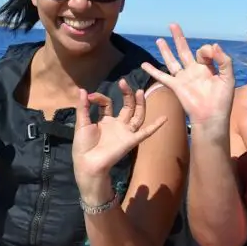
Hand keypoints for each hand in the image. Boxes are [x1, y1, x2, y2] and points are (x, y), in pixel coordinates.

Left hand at [72, 79, 165, 198]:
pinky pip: (146, 132)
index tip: (91, 96)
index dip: (100, 98)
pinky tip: (165, 118)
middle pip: (127, 107)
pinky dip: (156, 126)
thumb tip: (83, 90)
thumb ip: (83, 107)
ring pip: (138, 116)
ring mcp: (126, 132)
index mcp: (105, 121)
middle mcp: (117, 125)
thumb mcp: (81, 123)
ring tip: (140, 91)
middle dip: (126, 94)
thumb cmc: (83, 146)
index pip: (108, 104)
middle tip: (123, 82)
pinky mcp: (131, 140)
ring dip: (140, 104)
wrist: (88, 163)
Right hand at [140, 23, 234, 131]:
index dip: (207, 50)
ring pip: (172, 60)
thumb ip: (224, 61)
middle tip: (173, 25)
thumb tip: (214, 45)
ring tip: (160, 39)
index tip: (211, 55)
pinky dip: (153, 71)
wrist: (212, 117)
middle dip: (179, 38)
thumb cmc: (222, 100)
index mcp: (207, 68)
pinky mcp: (176, 86)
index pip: (203, 51)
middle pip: (184, 50)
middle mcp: (194, 71)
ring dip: (166, 50)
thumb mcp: (228, 77)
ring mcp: (184, 78)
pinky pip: (162, 77)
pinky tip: (144, 64)